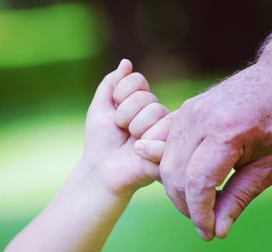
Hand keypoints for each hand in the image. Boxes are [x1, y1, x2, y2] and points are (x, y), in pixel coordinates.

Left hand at [83, 59, 167, 197]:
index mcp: (141, 100)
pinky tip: (140, 151)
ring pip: (155, 111)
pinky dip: (147, 142)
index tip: (112, 114)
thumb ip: (111, 84)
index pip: (137, 80)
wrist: (102, 170)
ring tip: (132, 142)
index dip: (120, 96)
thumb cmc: (100, 141)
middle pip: (146, 97)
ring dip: (135, 129)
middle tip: (121, 131)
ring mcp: (165, 127)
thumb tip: (126, 62)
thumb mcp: (100, 108)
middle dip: (124, 116)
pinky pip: (166, 130)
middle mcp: (156, 111)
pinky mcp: (172, 144)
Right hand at [138, 63, 271, 239]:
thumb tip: (218, 230)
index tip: (208, 233)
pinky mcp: (184, 111)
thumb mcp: (269, 167)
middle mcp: (200, 119)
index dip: (200, 213)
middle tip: (204, 222)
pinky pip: (165, 145)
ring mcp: (188, 112)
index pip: (198, 183)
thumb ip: (239, 198)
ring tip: (198, 204)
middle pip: (175, 174)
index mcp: (227, 132)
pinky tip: (186, 182)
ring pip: (165, 162)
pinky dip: (171, 168)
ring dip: (176, 189)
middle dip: (185, 205)